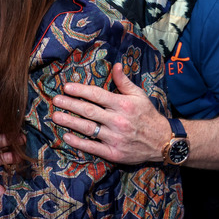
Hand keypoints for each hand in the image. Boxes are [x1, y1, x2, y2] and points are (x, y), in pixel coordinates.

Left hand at [51, 63, 169, 163]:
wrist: (163, 141)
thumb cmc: (148, 115)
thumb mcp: (139, 95)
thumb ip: (124, 81)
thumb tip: (115, 65)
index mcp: (123, 104)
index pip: (97, 95)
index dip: (80, 90)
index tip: (66, 87)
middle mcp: (118, 120)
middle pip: (89, 111)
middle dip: (70, 105)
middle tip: (55, 100)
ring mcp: (115, 138)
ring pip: (88, 128)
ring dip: (69, 122)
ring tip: (55, 116)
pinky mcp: (114, 153)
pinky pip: (93, 147)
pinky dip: (78, 143)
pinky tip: (67, 137)